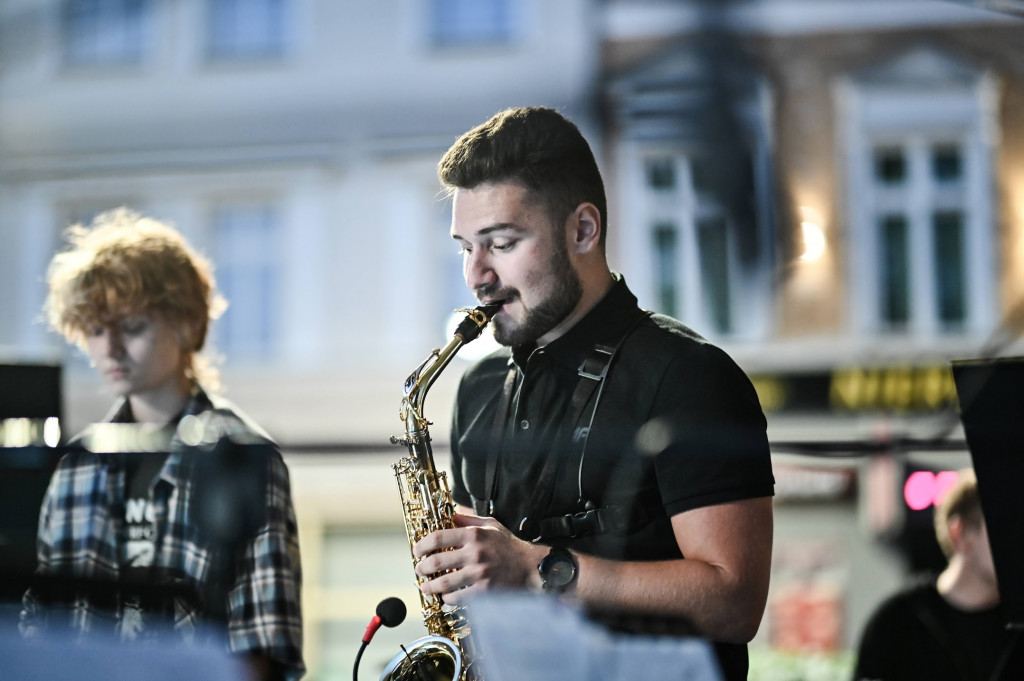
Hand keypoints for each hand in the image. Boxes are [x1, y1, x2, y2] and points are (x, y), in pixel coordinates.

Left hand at [412, 513, 546, 604]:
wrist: (531, 567)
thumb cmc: (510, 546)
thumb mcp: (492, 525)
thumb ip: (469, 519)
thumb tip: (450, 516)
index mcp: (474, 535)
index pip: (438, 537)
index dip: (422, 545)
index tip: (417, 551)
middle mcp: (475, 553)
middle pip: (436, 562)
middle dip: (422, 568)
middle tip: (419, 570)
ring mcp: (479, 574)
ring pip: (443, 583)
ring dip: (430, 586)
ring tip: (426, 586)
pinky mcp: (484, 591)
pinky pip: (457, 598)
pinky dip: (447, 598)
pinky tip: (445, 596)